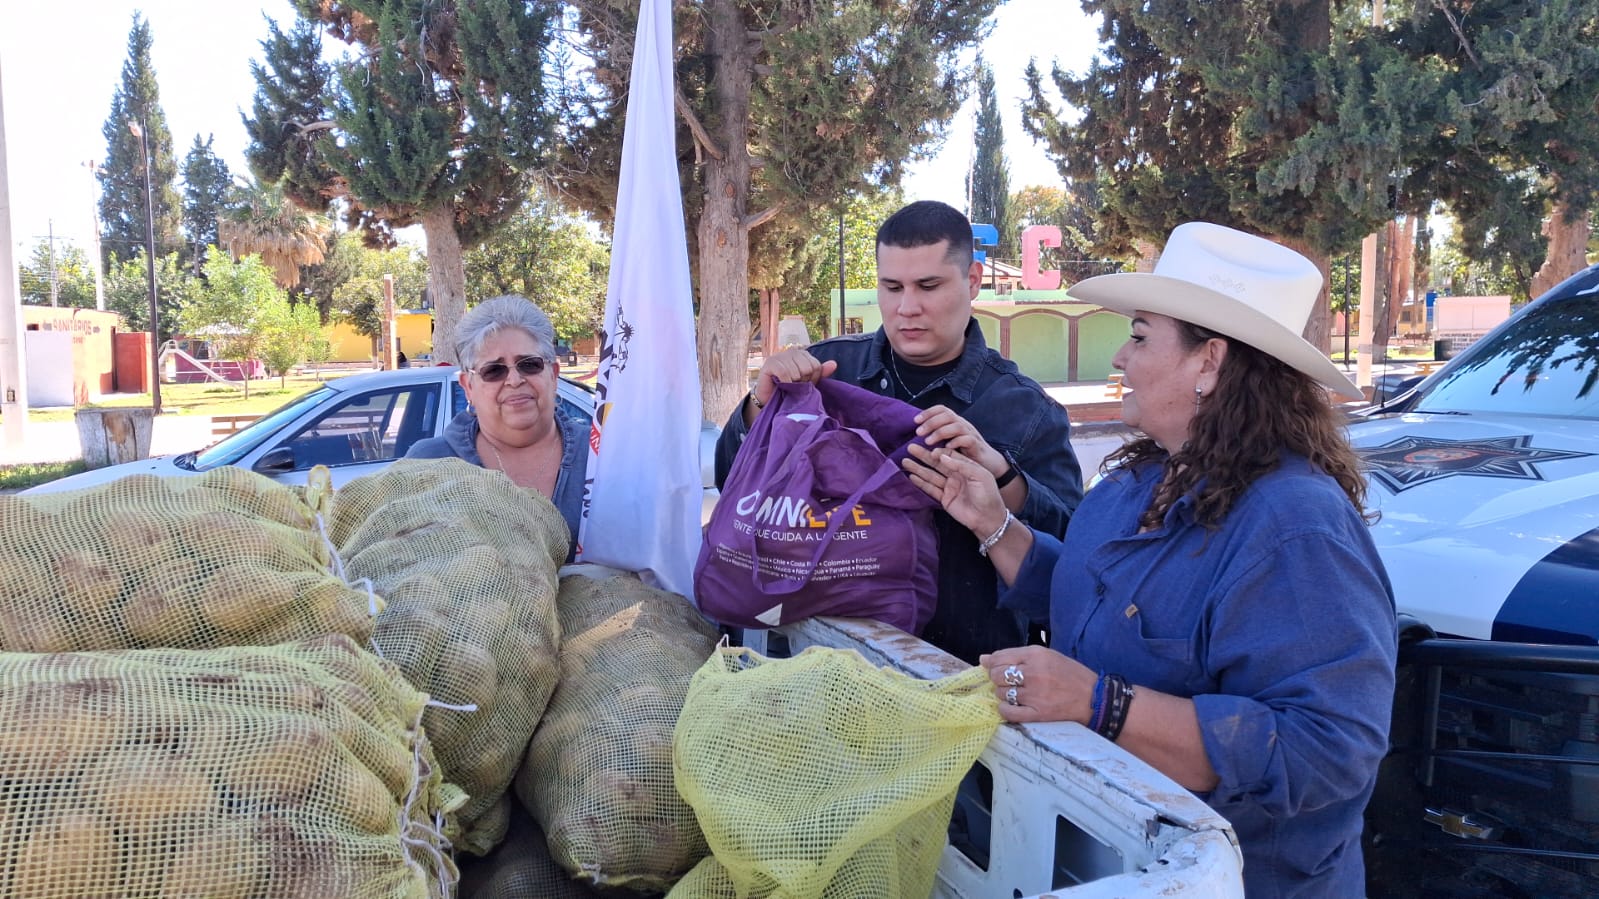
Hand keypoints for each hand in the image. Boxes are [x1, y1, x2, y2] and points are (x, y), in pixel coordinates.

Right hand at [751, 348, 837, 408]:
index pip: (816, 366)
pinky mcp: (770, 363)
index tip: (803, 384)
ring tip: (787, 385)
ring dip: (792, 383)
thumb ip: (820, 372)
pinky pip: (784, 373)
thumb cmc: (789, 389)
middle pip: (807, 368)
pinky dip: (785, 382)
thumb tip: (834, 364)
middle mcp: (791, 351)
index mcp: (802, 354)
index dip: (812, 379)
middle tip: (793, 385)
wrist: (770, 399)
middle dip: (802, 381)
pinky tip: (781, 384)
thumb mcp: (808, 381)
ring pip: (796, 371)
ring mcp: (780, 355)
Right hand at [903, 443, 1006, 534]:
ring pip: (930, 475)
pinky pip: (930, 489)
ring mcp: (949, 487)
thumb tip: (942, 456)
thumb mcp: (980, 475)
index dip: (938, 451)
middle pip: (936, 463)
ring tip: (905, 461)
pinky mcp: (944, 499)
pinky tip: (911, 476)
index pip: (949, 455)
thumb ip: (961, 465)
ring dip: (918, 468)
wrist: (988, 519)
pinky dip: (920, 483)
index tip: (929, 448)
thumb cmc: (988, 495)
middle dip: (923, 456)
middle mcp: (956, 475)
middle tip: (910, 448)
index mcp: (966, 467)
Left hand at [914, 405, 1005, 476]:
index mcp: (955, 422)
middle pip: (947, 415)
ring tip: (928, 441)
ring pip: (956, 426)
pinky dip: (956, 442)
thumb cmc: (965, 452)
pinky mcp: (977, 445)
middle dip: (931, 422)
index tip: (915, 421)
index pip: (942, 409)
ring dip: (940, 432)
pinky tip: (946, 447)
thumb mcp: (950, 440)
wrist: (988, 462)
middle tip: (918, 433)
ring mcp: (971, 434)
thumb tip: (918, 433)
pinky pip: (967, 439)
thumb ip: (938, 435)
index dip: (928, 412)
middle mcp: (963, 425)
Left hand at [980, 646, 1097, 724]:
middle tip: (1008, 682)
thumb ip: (1016, 656)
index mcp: (1036, 655)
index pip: (999, 657)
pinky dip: (1005, 710)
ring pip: (1002, 693)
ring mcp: (1035, 694)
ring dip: (1004, 694)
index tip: (997, 668)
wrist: (1094, 698)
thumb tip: (983, 659)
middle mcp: (1033, 673)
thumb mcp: (1047, 656)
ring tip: (1017, 694)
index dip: (994, 664)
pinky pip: (1009, 712)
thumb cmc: (1071, 674)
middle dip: (997, 679)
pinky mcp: (1038, 714)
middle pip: (997, 675)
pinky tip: (1013, 706)